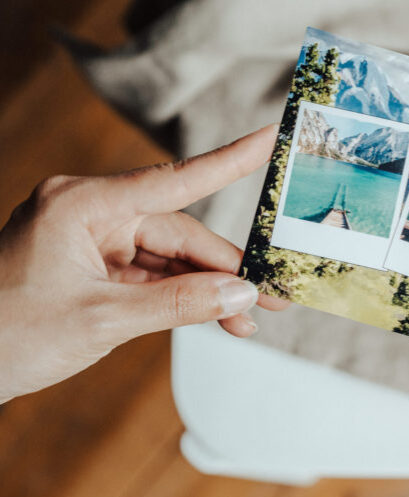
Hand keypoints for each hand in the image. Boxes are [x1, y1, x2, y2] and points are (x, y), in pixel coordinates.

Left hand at [0, 125, 286, 403]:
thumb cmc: (9, 335)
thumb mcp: (102, 321)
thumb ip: (178, 304)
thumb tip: (241, 294)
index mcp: (83, 204)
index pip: (173, 180)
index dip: (229, 162)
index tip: (267, 139)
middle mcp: (90, 212)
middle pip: (179, 232)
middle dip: (226, 269)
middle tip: (273, 296)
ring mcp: (91, 240)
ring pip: (171, 257)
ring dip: (208, 289)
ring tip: (248, 320)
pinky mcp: (93, 267)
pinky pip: (152, 276)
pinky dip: (183, 297)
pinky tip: (216, 317)